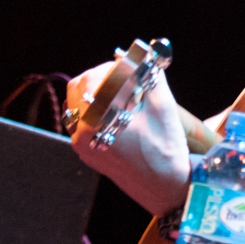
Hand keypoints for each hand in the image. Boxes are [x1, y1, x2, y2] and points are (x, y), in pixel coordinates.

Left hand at [65, 61, 190, 216]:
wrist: (166, 188)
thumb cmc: (166, 148)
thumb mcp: (162, 106)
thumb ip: (149, 75)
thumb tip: (142, 55)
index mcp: (95, 120)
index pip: (94, 77)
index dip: (114, 66)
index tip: (132, 67)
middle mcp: (81, 134)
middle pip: (78, 87)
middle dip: (100, 75)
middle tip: (124, 76)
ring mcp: (82, 146)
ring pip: (77, 103)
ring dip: (97, 91)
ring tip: (123, 94)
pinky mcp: (87, 154)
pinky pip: (82, 121)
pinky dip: (96, 109)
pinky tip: (119, 112)